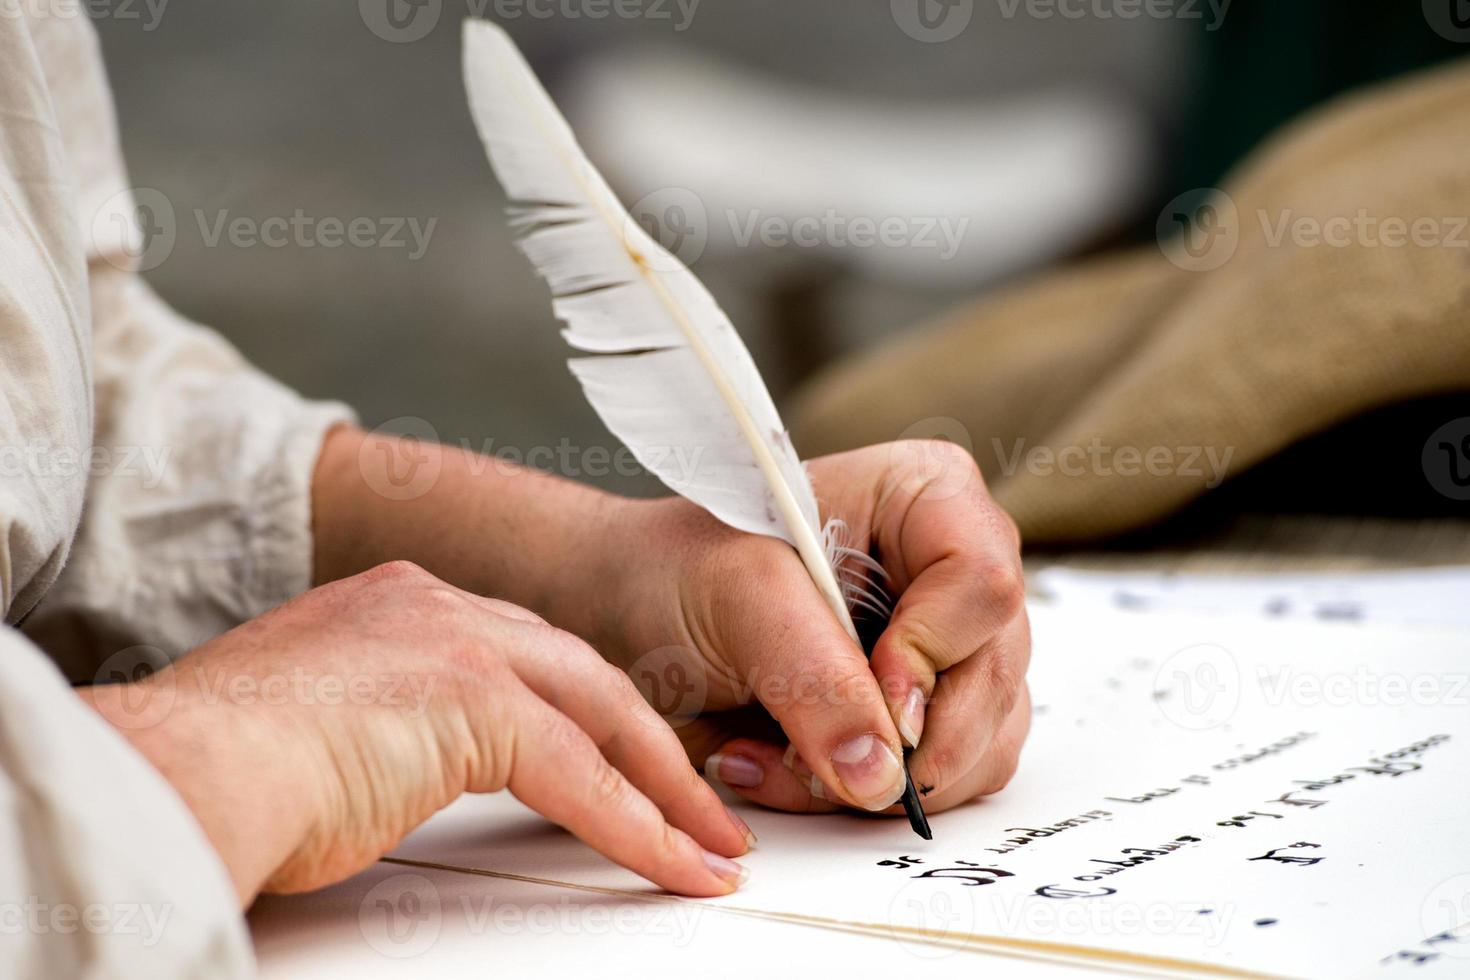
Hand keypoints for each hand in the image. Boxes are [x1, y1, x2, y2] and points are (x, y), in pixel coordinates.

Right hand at [79, 561, 752, 904]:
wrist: (183, 763)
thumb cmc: (219, 761)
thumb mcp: (313, 720)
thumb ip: (376, 721)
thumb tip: (387, 761)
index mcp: (401, 604)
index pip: (525, 654)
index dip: (581, 708)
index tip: (617, 753)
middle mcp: (438, 605)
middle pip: (582, 675)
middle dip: (648, 742)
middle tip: (697, 797)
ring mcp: (460, 645)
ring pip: (602, 718)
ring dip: (666, 788)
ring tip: (709, 840)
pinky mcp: (476, 704)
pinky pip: (586, 778)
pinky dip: (639, 827)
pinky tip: (677, 866)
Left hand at [589, 441, 1030, 815]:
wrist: (635, 613)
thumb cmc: (678, 571)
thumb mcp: (737, 601)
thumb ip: (814, 677)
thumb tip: (880, 773)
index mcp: (926, 496)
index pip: (983, 582)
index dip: (931, 654)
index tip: (869, 696)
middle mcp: (955, 570)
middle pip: (994, 675)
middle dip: (904, 743)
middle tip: (811, 760)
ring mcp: (953, 646)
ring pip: (981, 741)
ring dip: (877, 782)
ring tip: (774, 758)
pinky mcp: (931, 710)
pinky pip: (944, 779)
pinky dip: (865, 797)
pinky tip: (787, 766)